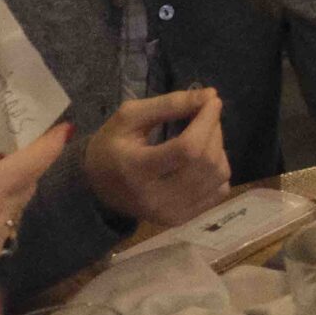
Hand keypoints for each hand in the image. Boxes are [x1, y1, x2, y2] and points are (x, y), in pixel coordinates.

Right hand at [82, 90, 228, 228]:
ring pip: (218, 175)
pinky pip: (219, 191)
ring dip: (218, 148)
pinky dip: (218, 169)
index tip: (212, 100)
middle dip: (214, 130)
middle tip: (205, 115)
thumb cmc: (111, 146)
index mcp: (137, 170)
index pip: (187, 148)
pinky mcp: (180, 219)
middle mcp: (155, 198)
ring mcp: (170, 213)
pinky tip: (201, 160)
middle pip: (206, 161)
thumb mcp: (130, 116)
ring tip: (203, 136)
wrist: (96, 187)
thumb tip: (210, 95)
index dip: (207, 121)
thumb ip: (170, 104)